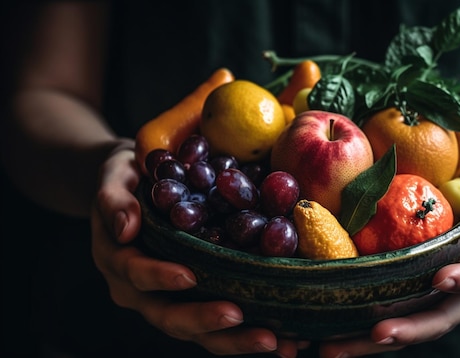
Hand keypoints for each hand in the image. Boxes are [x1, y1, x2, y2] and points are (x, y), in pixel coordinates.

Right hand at [90, 143, 303, 356]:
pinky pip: (219, 326)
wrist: (138, 188)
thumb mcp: (115, 177)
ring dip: (234, 340)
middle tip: (238, 316)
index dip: (160, 277)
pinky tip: (286, 341)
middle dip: (204, 320)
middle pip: (169, 316)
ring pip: (198, 332)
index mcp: (119, 261)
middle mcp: (141, 291)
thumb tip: (127, 227)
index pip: (136, 273)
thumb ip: (115, 200)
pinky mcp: (195, 303)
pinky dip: (249, 335)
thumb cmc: (129, 178)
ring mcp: (169, 301)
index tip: (189, 276)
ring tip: (273, 342)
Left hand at [317, 138, 459, 357]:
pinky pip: (402, 309)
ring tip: (338, 350)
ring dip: (382, 340)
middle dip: (412, 329)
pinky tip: (338, 333)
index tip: (439, 280)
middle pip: (445, 314)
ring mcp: (452, 291)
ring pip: (419, 322)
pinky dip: (371, 325)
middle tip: (376, 334)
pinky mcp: (427, 288)